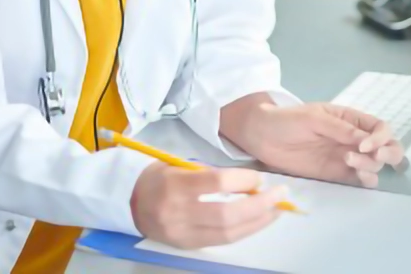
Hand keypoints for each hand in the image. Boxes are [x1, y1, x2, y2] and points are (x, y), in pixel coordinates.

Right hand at [130, 162, 286, 248]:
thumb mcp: (180, 166)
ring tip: (276, 210)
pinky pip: (222, 241)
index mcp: (175, 185)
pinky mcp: (187, 245)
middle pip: (226, 214)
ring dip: (257, 221)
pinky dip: (244, 231)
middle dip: (260, 205)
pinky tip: (258, 221)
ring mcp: (182, 233)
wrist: (129, 201)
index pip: (216, 183)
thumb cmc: (160, 176)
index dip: (243, 181)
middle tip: (281, 195)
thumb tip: (250, 183)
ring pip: (228, 232)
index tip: (259, 178)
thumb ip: (211, 174)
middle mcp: (178, 212)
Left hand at [223, 99, 404, 186]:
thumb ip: (340, 129)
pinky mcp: (336, 174)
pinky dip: (366, 180)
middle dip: (389, 153)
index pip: (381, 128)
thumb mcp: (314, 118)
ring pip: (375, 165)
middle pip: (387, 147)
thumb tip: (366, 139)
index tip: (365, 145)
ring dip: (371, 165)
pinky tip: (356, 176)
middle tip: (374, 156)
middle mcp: (353, 138)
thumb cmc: (287, 120)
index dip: (380, 137)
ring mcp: (346, 157)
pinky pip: (360, 179)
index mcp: (351, 119)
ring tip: (349, 162)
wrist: (262, 137)